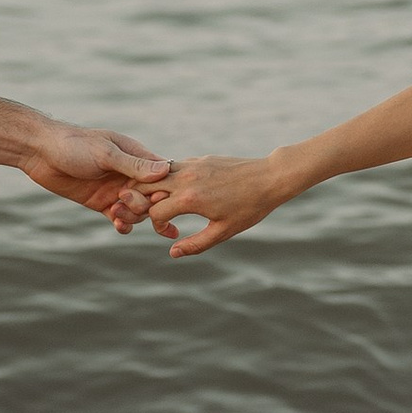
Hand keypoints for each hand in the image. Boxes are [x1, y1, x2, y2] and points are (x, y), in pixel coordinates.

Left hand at [17, 121, 169, 231]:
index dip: (164, 190)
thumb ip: (134, 165)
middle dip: (144, 205)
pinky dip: (123, 225)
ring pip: (137, 211)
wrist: (41, 153)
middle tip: (124, 202)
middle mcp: (129, 174)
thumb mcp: (106, 154)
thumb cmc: (74, 145)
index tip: (155, 197)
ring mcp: (116, 190)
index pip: (163, 176)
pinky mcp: (101, 202)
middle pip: (151, 197)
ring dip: (131, 216)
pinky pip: (119, 218)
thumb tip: (166, 170)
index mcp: (136, 156)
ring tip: (117, 216)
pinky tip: (119, 227)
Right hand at [145, 154, 288, 259]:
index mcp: (189, 199)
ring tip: (160, 202)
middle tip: (153, 214)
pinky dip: (166, 178)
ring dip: (151, 188)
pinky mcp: (199, 159)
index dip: (157, 226)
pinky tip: (177, 191)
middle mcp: (185, 178)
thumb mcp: (223, 231)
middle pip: (143, 187)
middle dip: (141, 203)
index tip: (172, 232)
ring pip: (155, 174)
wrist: (269, 178)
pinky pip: (171, 166)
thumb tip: (173, 253)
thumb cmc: (249, 208)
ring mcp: (191, 165)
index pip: (153, 212)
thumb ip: (196, 244)